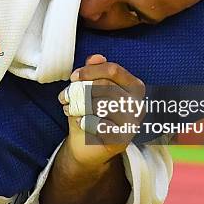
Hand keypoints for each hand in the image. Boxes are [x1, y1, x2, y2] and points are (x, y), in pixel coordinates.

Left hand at [58, 54, 144, 168]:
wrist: (87, 146)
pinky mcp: (123, 139)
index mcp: (134, 86)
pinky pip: (99, 124)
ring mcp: (133, 122)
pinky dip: (85, 122)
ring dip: (78, 105)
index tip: (74, 77)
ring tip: (69, 109)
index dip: (90, 71)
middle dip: (79, 90)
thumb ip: (95, 71)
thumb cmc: (90, 113)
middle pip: (104, 86)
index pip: (113, 70)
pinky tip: (80, 123)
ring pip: (100, 103)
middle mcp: (138, 103)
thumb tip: (96, 57)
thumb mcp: (90, 89)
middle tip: (65, 96)